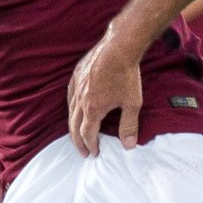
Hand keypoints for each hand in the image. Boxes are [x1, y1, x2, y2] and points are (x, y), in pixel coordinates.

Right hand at [68, 34, 142, 155]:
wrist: (119, 48)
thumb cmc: (126, 76)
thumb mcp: (132, 104)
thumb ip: (129, 126)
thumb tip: (128, 146)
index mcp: (93, 110)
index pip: (87, 134)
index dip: (90, 146)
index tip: (94, 153)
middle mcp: (80, 100)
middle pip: (74, 126)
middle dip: (78, 141)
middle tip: (82, 152)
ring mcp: (77, 86)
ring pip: (69, 111)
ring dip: (72, 125)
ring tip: (77, 134)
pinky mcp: (76, 74)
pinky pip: (69, 95)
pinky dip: (71, 106)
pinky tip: (74, 107)